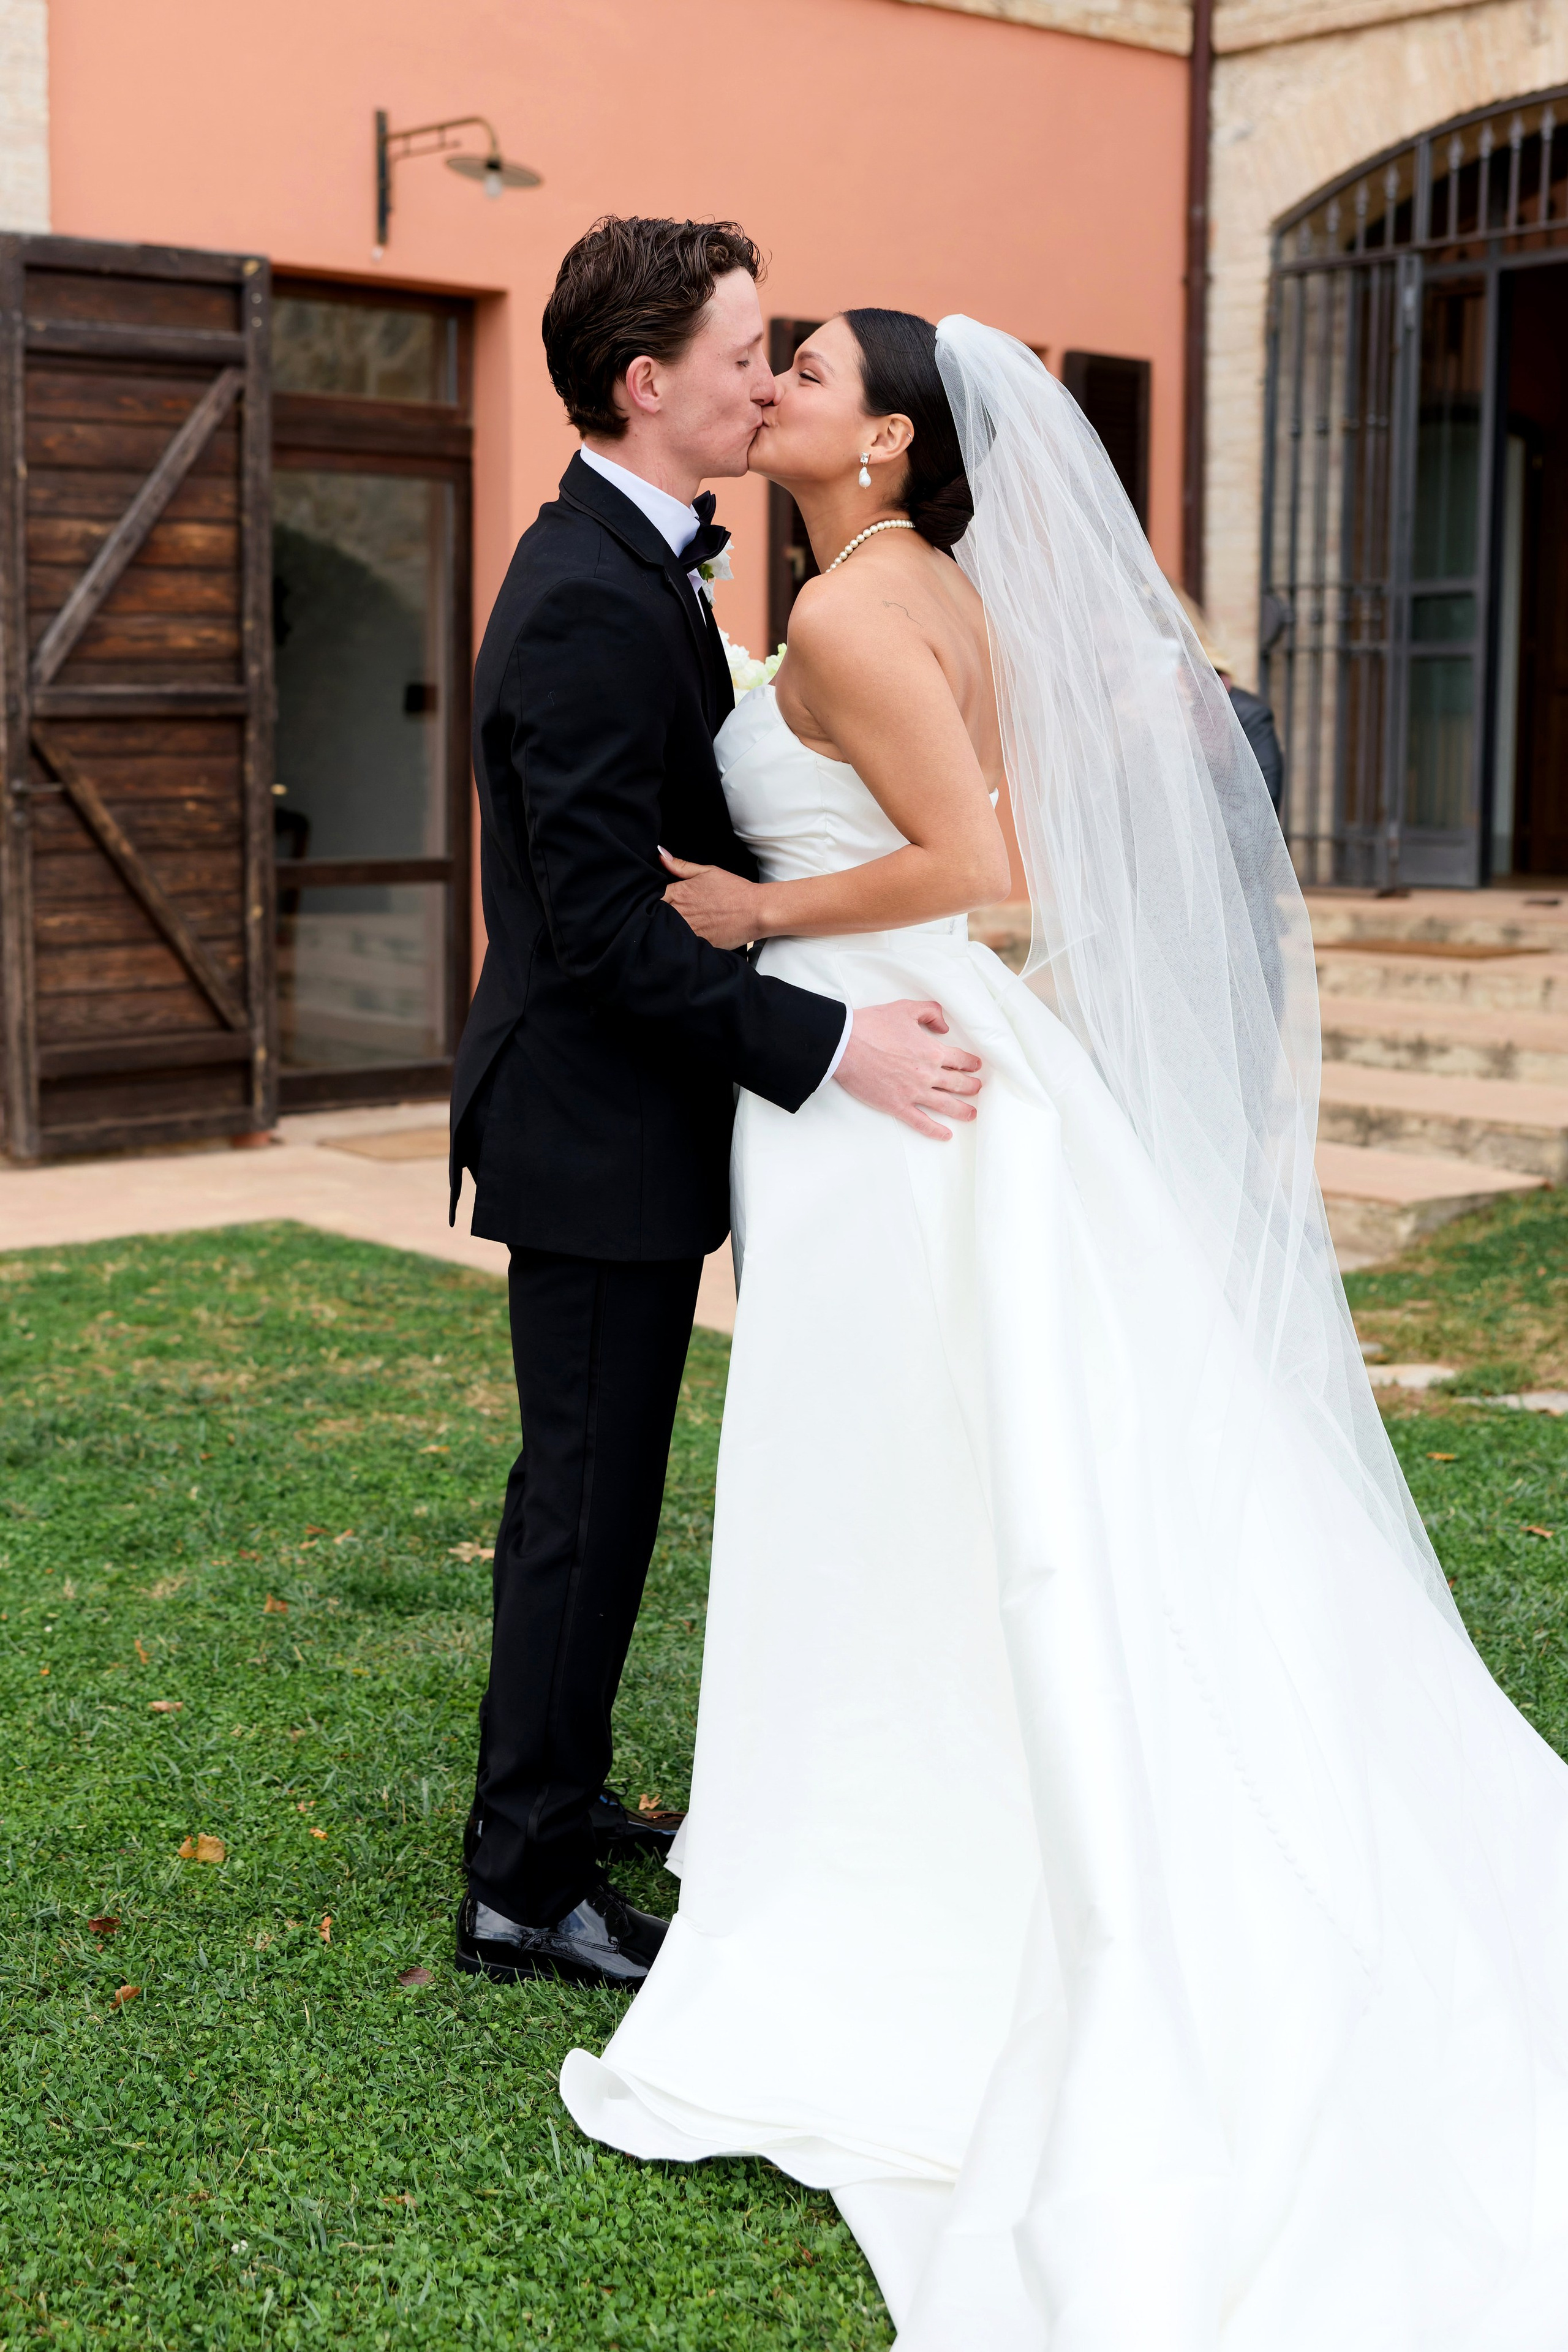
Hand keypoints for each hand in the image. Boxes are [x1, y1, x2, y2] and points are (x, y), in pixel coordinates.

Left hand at [660, 849, 762, 950]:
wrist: (756, 910)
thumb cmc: (734, 890)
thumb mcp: (707, 871)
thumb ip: (681, 866)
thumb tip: (661, 855)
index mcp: (680, 892)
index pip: (652, 899)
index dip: (653, 902)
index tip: (658, 904)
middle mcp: (680, 911)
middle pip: (656, 917)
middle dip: (656, 916)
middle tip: (663, 917)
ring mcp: (688, 929)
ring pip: (665, 932)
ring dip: (666, 930)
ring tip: (674, 928)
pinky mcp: (698, 944)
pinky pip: (680, 945)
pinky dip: (679, 942)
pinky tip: (684, 940)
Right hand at [833, 1000, 981, 1141]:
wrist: (845, 1045)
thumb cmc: (872, 1026)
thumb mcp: (906, 1008)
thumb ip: (930, 1012)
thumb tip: (944, 1026)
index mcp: (932, 1051)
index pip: (960, 1060)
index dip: (971, 1063)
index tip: (975, 1066)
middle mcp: (927, 1074)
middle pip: (958, 1084)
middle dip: (971, 1087)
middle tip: (977, 1089)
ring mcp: (913, 1092)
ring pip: (946, 1105)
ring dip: (962, 1111)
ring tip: (971, 1114)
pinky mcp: (897, 1105)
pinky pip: (921, 1122)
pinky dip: (935, 1130)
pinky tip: (946, 1135)